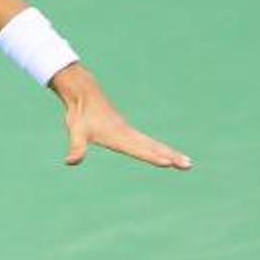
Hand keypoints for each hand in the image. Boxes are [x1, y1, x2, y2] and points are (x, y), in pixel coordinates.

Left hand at [50, 64, 191, 169]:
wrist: (84, 94)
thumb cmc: (80, 114)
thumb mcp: (76, 132)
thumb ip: (76, 148)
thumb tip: (70, 161)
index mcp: (119, 136)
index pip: (139, 150)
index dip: (153, 157)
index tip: (168, 162)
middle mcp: (128, 134)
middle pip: (155, 147)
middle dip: (172, 156)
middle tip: (189, 165)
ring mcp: (130, 132)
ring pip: (154, 145)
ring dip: (171, 153)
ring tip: (186, 163)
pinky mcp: (128, 131)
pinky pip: (149, 142)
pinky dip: (161, 149)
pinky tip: (167, 155)